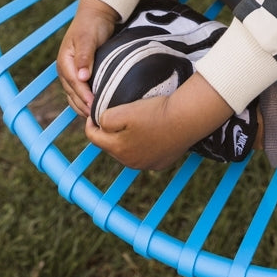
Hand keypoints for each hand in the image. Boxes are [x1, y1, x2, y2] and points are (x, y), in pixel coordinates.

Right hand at [57, 0, 118, 116]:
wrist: (96, 16)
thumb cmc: (92, 25)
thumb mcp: (88, 38)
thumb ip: (84, 56)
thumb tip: (81, 77)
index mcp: (64, 61)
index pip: (73, 83)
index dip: (84, 96)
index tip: (94, 105)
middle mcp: (65, 70)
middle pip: (73, 93)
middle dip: (84, 106)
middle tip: (98, 117)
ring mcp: (72, 74)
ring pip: (75, 97)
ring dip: (84, 107)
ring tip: (97, 117)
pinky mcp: (80, 75)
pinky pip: (80, 93)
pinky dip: (86, 102)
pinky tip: (95, 109)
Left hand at [86, 71, 233, 170]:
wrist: (186, 119)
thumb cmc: (155, 112)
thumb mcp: (122, 112)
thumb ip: (104, 120)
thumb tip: (100, 125)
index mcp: (118, 149)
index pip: (93, 138)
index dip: (91, 124)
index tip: (95, 113)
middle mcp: (130, 162)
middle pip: (110, 146)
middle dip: (109, 133)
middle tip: (117, 116)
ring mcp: (146, 165)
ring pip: (128, 152)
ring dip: (126, 141)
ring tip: (134, 124)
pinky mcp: (160, 163)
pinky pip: (145, 155)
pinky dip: (144, 146)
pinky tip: (151, 133)